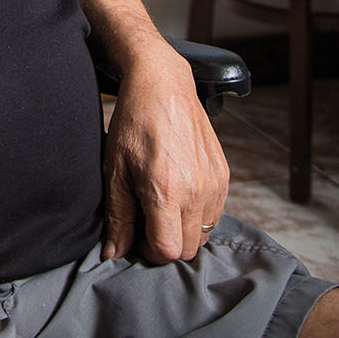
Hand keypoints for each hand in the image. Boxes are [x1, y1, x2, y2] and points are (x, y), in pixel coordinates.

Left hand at [101, 44, 228, 263]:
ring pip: (204, 234)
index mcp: (168, 191)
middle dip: (166, 243)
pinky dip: (198, 214)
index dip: (148, 251)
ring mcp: (214, 183)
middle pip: (188, 249)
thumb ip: (118, 216)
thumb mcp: (115, 169)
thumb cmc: (134, 123)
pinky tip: (178, 192)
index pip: (168, 251)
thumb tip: (115, 253)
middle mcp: (197, 191)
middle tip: (146, 220)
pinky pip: (215, 213)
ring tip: (162, 205)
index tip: (136, 234)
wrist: (163, 85)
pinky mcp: (223, 175)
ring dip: (184, 230)